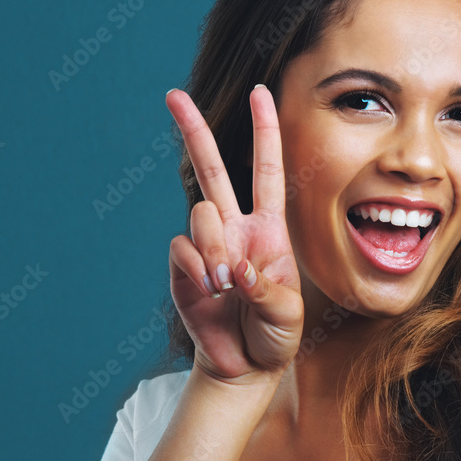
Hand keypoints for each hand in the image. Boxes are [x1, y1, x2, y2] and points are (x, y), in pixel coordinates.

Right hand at [165, 86, 303, 382]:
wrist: (245, 367)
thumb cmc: (275, 336)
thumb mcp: (288, 314)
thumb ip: (266, 288)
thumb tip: (235, 268)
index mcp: (269, 230)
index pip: (267, 172)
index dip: (265, 133)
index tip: (261, 93)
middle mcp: (234, 229)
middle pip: (211, 170)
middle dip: (193, 131)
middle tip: (173, 96)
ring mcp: (206, 247)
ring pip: (200, 215)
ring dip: (214, 247)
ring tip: (227, 285)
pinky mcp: (182, 269)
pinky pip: (182, 250)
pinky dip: (198, 269)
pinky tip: (211, 291)